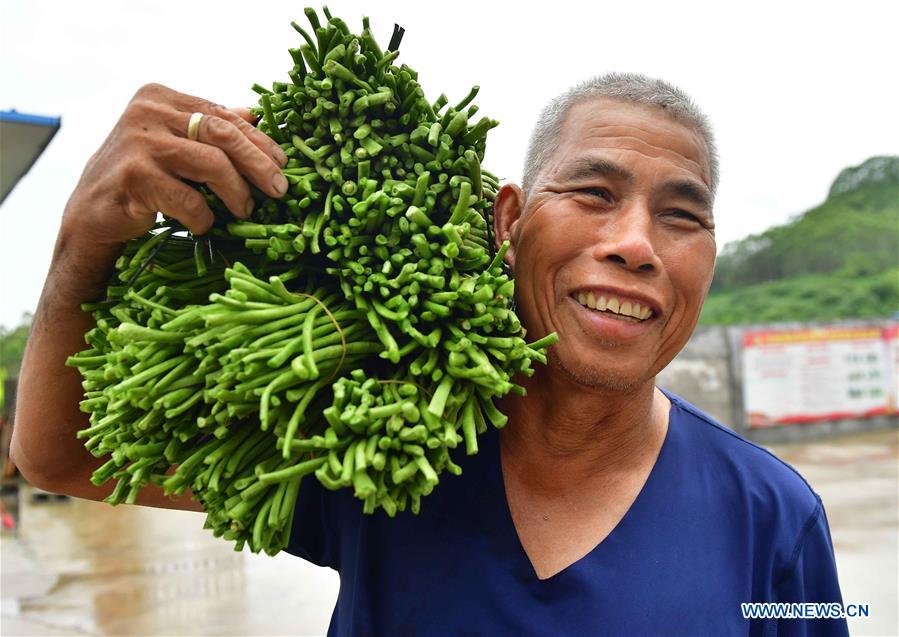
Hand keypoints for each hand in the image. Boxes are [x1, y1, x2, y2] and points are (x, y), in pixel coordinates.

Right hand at [62, 83, 288, 247]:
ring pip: (212, 164)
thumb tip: (254, 115)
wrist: (92, 213)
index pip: (223, 115)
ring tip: (244, 210)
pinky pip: (189, 199)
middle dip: (258, 164)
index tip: (282, 163)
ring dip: (236, 192)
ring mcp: (138, 142)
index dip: (258, 141)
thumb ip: (208, 127)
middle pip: (222, 134)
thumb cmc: (141, 178)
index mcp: (160, 97)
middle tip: (278, 189)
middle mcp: (147, 112)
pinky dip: (204, 217)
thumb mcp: (174, 144)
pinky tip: (204, 225)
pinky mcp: (134, 176)